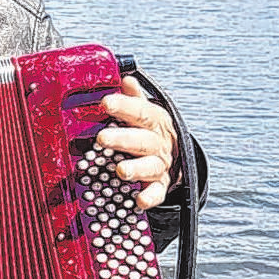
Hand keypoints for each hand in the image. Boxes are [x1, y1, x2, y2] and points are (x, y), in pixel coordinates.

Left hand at [97, 76, 177, 210]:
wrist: (176, 155)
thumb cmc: (148, 131)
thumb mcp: (145, 111)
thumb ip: (133, 98)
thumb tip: (124, 77)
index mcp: (153, 121)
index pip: (139, 111)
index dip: (123, 106)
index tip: (105, 103)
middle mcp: (158, 143)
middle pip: (141, 140)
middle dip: (122, 139)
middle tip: (102, 137)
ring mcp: (160, 165)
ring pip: (149, 166)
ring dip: (135, 168)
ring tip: (120, 171)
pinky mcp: (161, 185)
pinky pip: (157, 192)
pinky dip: (149, 197)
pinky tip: (139, 201)